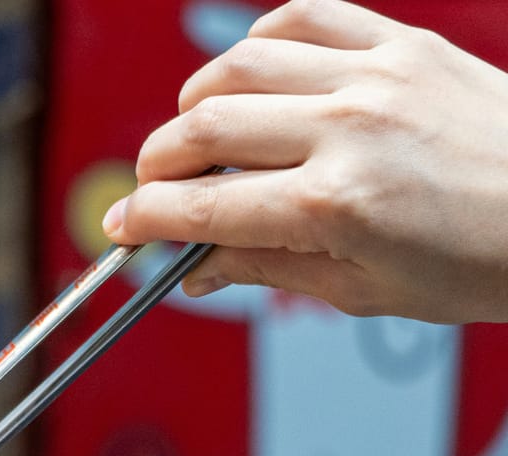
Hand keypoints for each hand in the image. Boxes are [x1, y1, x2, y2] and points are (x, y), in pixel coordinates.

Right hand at [102, 0, 507, 322]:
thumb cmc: (481, 261)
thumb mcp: (361, 289)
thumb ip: (266, 268)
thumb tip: (193, 267)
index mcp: (336, 205)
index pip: (200, 208)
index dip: (144, 221)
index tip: (122, 231)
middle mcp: (350, 129)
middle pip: (204, 130)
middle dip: (157, 166)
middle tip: (153, 191)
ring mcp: (376, 76)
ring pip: (239, 65)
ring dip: (197, 103)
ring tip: (197, 136)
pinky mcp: (402, 43)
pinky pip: (303, 16)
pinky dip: (258, 42)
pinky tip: (250, 77)